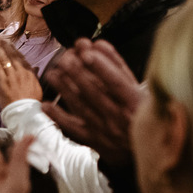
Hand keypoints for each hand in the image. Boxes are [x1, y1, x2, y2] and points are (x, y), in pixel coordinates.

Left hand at [0, 39, 41, 106]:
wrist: (25, 112)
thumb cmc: (31, 102)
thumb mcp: (36, 86)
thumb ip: (34, 75)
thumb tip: (35, 68)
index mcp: (29, 73)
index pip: (20, 57)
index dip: (13, 49)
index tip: (8, 43)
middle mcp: (21, 72)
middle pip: (12, 55)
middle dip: (4, 44)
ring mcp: (12, 76)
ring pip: (4, 58)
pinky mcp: (3, 82)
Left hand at [42, 38, 140, 166]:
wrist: (147, 147)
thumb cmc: (144, 111)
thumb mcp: (143, 89)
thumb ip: (121, 68)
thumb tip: (99, 45)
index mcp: (137, 103)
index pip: (118, 82)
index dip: (102, 67)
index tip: (88, 53)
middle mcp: (119, 117)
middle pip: (94, 92)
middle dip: (78, 73)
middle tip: (64, 58)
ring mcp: (104, 129)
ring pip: (81, 107)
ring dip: (65, 89)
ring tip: (52, 73)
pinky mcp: (93, 140)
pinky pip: (73, 128)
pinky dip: (58, 117)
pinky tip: (46, 106)